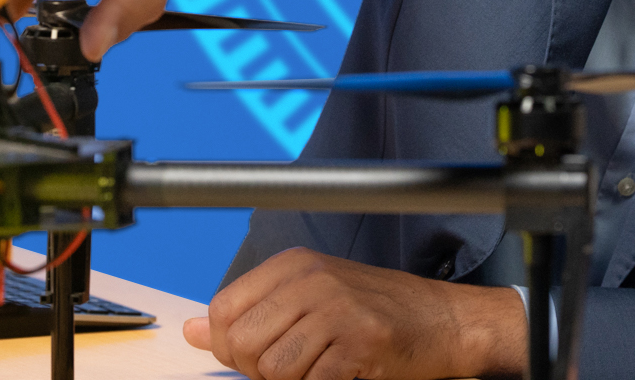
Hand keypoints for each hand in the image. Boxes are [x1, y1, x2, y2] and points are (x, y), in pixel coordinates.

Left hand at [182, 248, 525, 379]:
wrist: (442, 320)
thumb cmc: (375, 309)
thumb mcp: (308, 297)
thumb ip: (251, 312)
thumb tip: (191, 330)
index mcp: (292, 265)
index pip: (223, 313)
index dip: (232, 347)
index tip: (258, 353)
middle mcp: (312, 279)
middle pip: (243, 344)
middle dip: (261, 370)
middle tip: (298, 365)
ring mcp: (338, 309)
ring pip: (275, 370)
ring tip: (322, 366)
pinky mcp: (361, 342)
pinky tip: (343, 370)